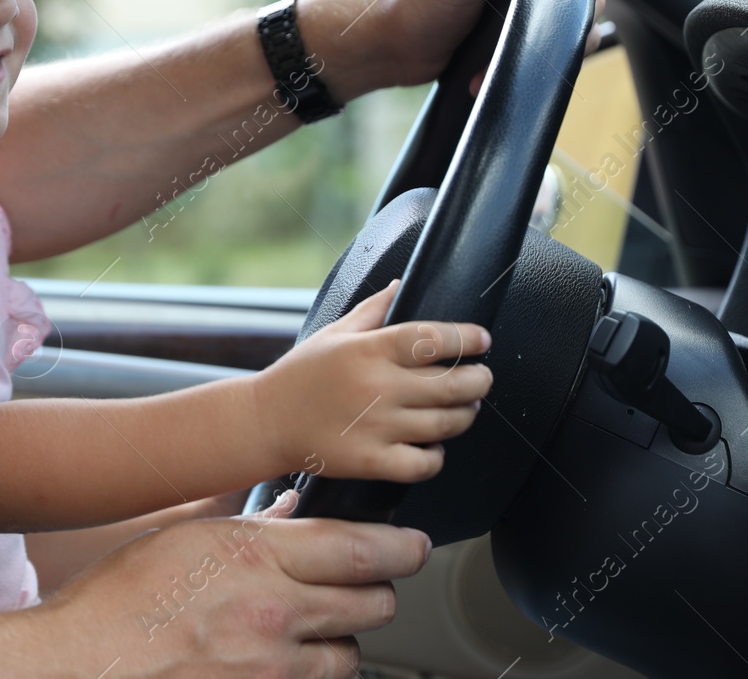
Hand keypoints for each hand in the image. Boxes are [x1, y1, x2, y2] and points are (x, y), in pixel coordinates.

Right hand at [46, 513, 431, 678]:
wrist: (85, 663)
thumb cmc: (123, 599)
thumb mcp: (190, 536)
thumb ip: (253, 526)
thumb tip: (294, 513)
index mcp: (259, 556)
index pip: (364, 549)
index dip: (403, 547)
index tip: (413, 546)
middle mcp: (275, 613)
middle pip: (374, 602)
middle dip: (377, 591)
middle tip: (363, 583)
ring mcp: (271, 668)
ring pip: (352, 654)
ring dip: (344, 639)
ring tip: (313, 627)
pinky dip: (311, 674)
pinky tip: (285, 660)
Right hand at [250, 280, 492, 481]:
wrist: (265, 421)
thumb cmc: (300, 375)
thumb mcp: (334, 333)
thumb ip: (372, 310)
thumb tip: (401, 285)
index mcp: (369, 350)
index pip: (432, 338)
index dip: (466, 338)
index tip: (482, 340)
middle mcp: (376, 387)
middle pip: (451, 384)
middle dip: (479, 381)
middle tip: (482, 378)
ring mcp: (375, 427)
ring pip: (445, 424)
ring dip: (465, 416)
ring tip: (465, 409)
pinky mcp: (370, 461)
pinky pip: (423, 464)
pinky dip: (437, 457)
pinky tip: (433, 447)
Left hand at [297, 0, 603, 101]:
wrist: (383, 46)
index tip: (565, 9)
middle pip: (569, 6)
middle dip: (560, 32)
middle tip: (534, 46)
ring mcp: (510, 17)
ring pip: (551, 38)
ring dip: (538, 58)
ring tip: (504, 65)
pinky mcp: (500, 48)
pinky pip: (525, 61)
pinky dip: (515, 73)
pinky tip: (489, 80)